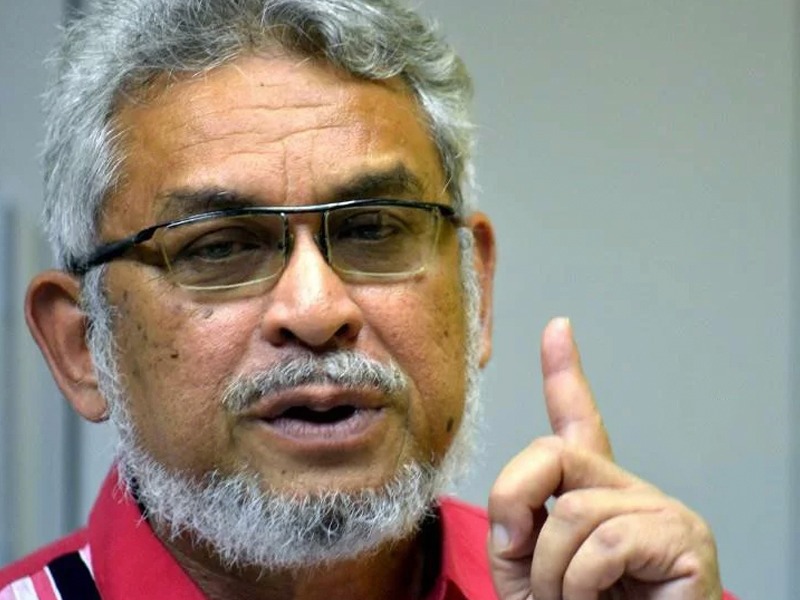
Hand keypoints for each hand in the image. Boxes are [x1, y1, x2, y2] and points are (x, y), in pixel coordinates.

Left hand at [487, 318, 722, 599]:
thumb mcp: (525, 572)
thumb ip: (514, 525)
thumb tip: (515, 505)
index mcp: (594, 496)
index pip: (580, 422)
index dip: (564, 373)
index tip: (557, 328)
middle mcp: (631, 492)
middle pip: (554, 452)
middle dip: (517, 500)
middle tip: (519, 555)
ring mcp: (662, 512)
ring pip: (574, 511)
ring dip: (551, 572)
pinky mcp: (686, 541)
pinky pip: (605, 542)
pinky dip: (580, 585)